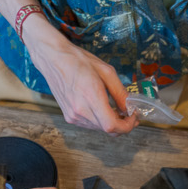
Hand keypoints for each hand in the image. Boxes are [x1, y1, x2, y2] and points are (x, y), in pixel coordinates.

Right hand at [23, 21, 138, 133]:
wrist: (53, 59)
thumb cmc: (78, 61)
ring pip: (99, 129)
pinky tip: (103, 108)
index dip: (127, 126)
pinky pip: (90, 125)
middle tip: (130, 113)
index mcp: (90, 98)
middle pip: (107, 130)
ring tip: (117, 109)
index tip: (134, 117)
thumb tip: (129, 107)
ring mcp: (72, 115)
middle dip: (123, 124)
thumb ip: (120, 92)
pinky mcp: (68, 116)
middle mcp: (80, 111)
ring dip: (111, 122)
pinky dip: (100, 120)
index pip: (111, 126)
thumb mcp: (106, 72)